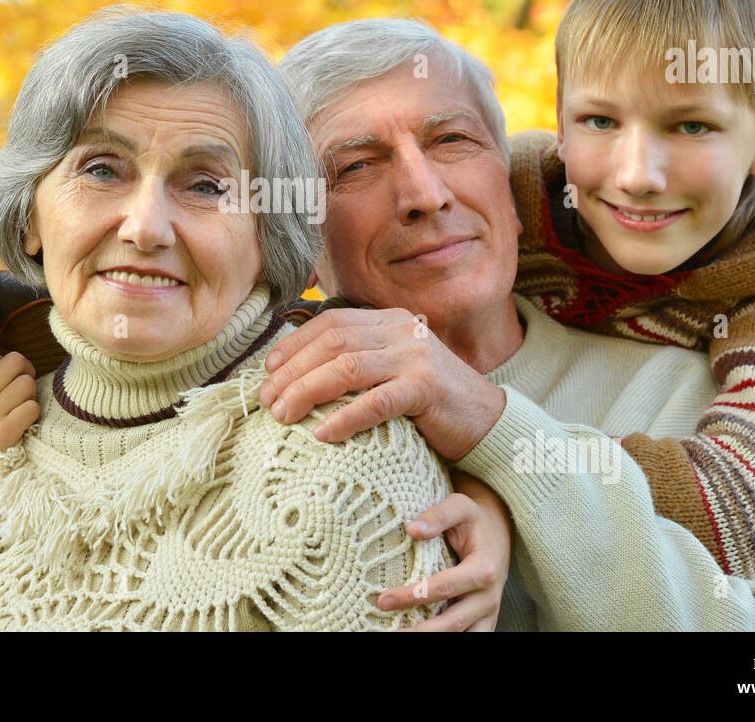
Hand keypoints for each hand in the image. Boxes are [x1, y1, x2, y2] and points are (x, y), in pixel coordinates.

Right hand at [0, 349, 39, 512]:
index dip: (0, 363)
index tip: (1, 379)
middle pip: (15, 361)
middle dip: (23, 369)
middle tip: (21, 386)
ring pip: (27, 383)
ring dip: (30, 392)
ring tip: (22, 406)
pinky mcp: (6, 432)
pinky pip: (32, 408)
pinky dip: (32, 413)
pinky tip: (23, 423)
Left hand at [259, 307, 505, 459]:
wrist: (487, 420)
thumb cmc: (431, 402)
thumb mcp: (393, 369)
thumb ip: (359, 361)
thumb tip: (298, 374)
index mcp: (388, 320)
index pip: (330, 323)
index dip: (293, 345)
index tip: (267, 372)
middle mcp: (400, 331)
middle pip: (331, 343)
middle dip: (292, 371)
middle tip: (267, 400)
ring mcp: (415, 357)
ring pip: (346, 368)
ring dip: (307, 392)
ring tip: (283, 416)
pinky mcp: (426, 388)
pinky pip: (375, 401)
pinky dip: (344, 418)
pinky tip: (322, 434)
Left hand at [380, 471, 511, 631]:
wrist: (500, 529)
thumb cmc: (474, 518)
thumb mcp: (459, 506)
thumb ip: (437, 516)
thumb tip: (411, 529)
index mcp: (484, 569)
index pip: (443, 588)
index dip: (412, 595)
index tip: (383, 600)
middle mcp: (489, 596)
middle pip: (453, 622)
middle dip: (419, 630)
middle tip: (388, 631)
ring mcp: (489, 611)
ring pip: (464, 636)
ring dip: (433, 639)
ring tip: (401, 637)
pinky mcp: (485, 619)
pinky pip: (470, 636)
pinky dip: (447, 638)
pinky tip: (421, 635)